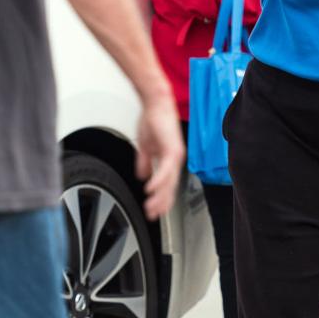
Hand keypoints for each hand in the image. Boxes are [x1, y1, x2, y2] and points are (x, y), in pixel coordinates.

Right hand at [134, 95, 184, 219]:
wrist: (156, 103)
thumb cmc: (152, 120)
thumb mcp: (146, 145)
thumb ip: (145, 161)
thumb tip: (143, 175)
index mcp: (170, 159)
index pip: (167, 184)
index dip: (161, 198)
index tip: (153, 210)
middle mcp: (175, 159)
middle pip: (170, 187)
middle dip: (160, 203)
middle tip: (152, 215)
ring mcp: (175, 155)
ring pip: (169, 181)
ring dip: (159, 196)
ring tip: (150, 207)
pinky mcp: (172, 149)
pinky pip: (165, 169)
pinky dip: (158, 180)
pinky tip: (150, 189)